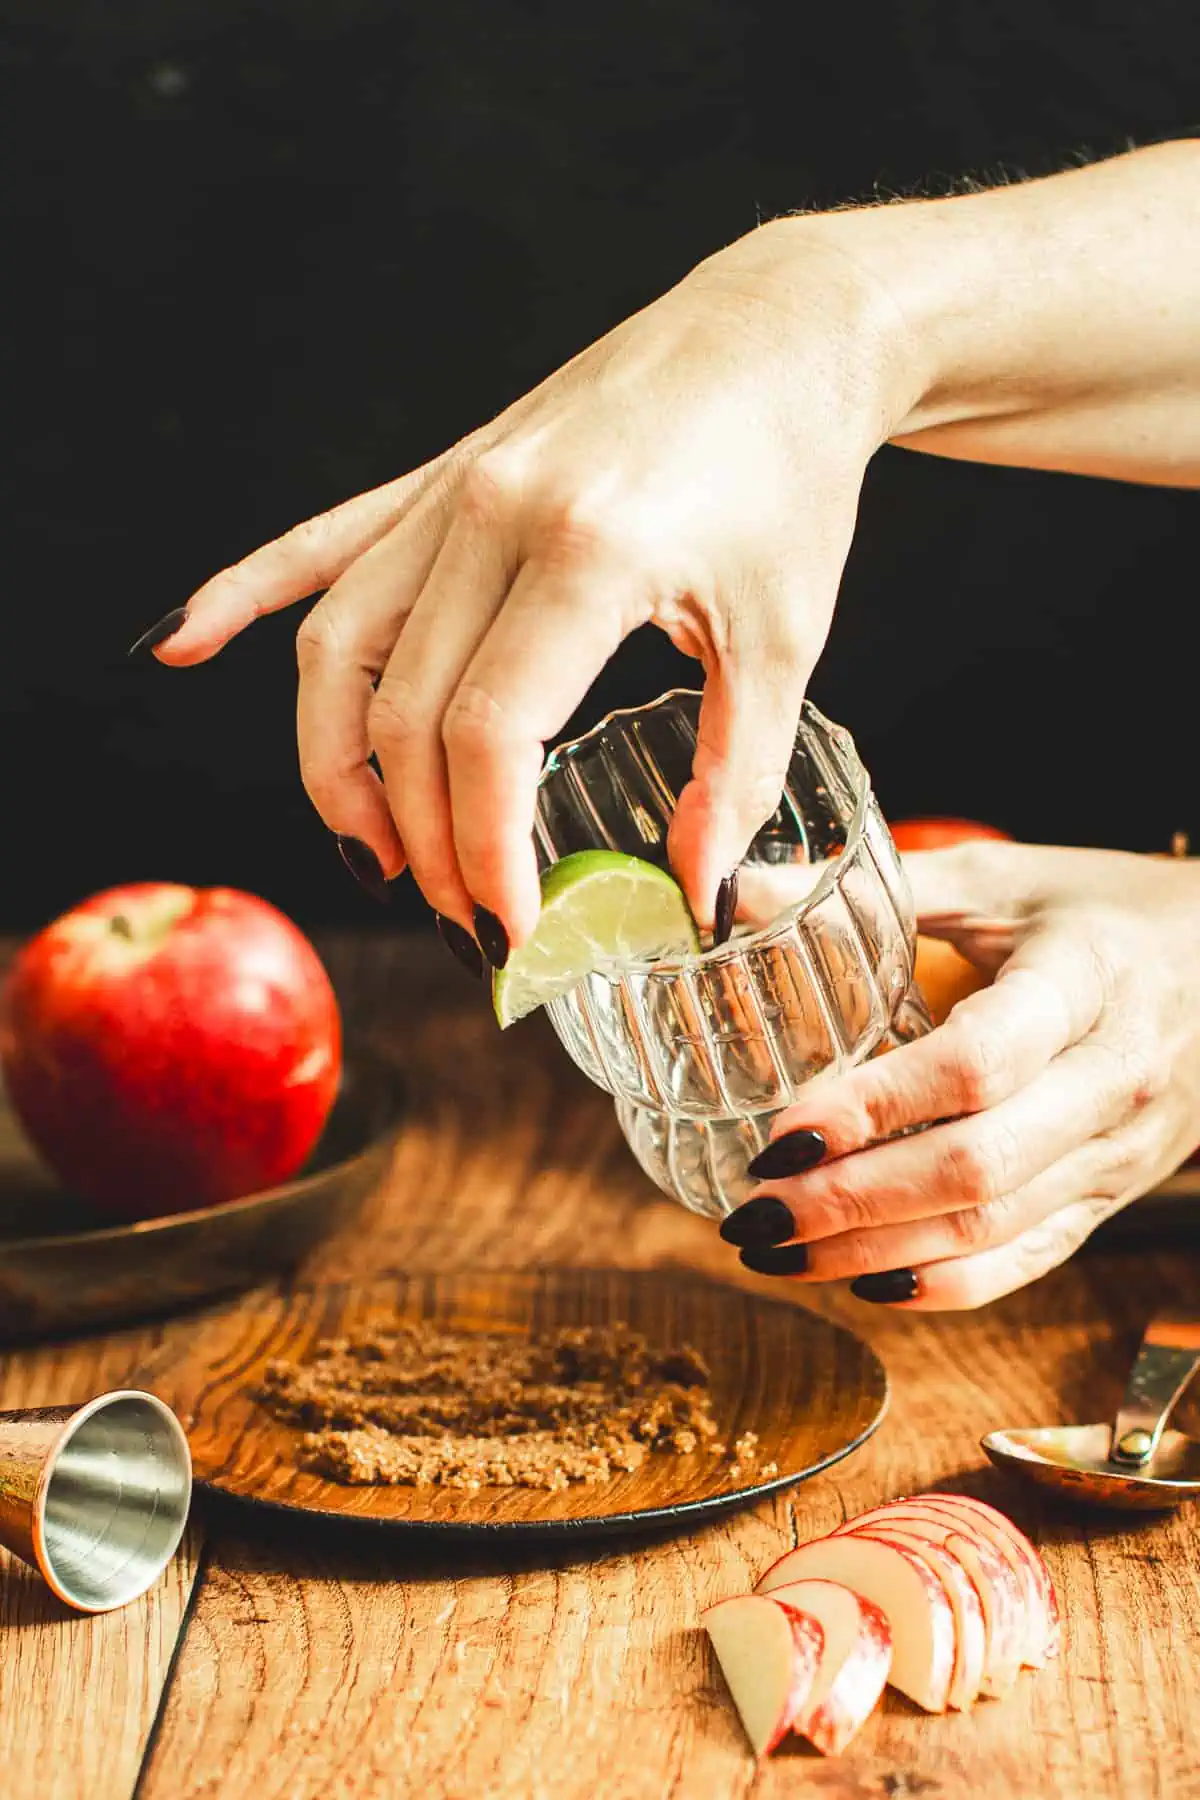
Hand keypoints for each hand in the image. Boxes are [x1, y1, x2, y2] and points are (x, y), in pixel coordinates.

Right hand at [140, 224, 906, 945]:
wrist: (782, 329)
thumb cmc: (794, 481)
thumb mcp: (788, 640)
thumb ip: (737, 777)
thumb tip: (694, 899)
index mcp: (585, 553)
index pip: (486, 739)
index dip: (484, 854)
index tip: (512, 933)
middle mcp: (492, 513)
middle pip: (403, 714)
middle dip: (423, 842)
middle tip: (467, 922)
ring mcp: (454, 486)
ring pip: (339, 647)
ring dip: (335, 767)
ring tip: (371, 853)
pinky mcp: (445, 471)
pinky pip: (320, 543)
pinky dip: (243, 595)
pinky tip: (179, 641)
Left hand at [720, 841, 1199, 1308]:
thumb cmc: (1103, 912)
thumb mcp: (1003, 879)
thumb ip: (877, 887)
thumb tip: (732, 895)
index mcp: (1084, 984)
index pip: (977, 1064)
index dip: (875, 1106)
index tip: (782, 1133)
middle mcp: (1110, 1081)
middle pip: (977, 1167)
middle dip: (852, 1202)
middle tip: (754, 1215)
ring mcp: (1117, 1152)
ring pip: (993, 1228)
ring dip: (874, 1252)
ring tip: (775, 1251)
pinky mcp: (1112, 1196)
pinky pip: (1028, 1259)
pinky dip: (941, 1283)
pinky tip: (858, 1279)